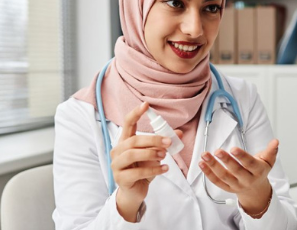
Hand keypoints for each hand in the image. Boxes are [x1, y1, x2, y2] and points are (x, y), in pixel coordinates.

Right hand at [110, 102, 170, 221]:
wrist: (134, 192)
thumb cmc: (142, 170)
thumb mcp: (154, 155)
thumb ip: (163, 144)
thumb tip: (179, 133)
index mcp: (125, 141)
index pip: (128, 123)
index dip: (136, 113)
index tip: (146, 105)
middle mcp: (118, 151)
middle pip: (133, 141)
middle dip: (153, 140)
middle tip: (169, 143)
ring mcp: (117, 165)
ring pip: (132, 155)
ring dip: (151, 154)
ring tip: (165, 155)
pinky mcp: (121, 178)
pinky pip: (137, 172)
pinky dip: (153, 169)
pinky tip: (164, 169)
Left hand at [198, 139, 279, 216]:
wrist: (256, 190)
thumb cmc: (259, 171)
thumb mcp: (268, 161)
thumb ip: (271, 151)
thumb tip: (276, 141)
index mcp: (257, 171)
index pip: (249, 164)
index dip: (241, 157)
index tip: (234, 148)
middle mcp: (246, 180)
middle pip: (235, 171)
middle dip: (226, 161)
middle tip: (217, 151)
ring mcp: (236, 185)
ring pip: (223, 176)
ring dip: (213, 166)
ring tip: (205, 155)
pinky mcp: (227, 188)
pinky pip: (216, 181)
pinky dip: (208, 173)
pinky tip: (202, 164)